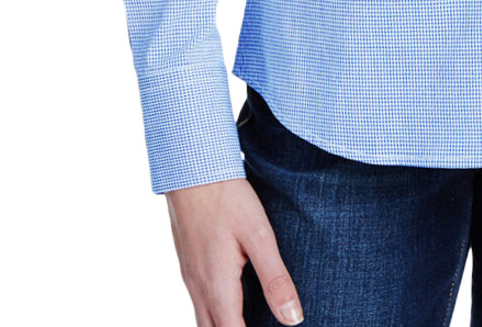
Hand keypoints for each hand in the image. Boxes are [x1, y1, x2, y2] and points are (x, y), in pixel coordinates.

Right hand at [166, 177, 304, 324]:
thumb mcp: (259, 235)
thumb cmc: (227, 198)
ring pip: (203, 321)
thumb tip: (293, 319)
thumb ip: (275, 278)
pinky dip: (215, 315)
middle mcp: (199, 289)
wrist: (191, 170)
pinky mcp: (188, 264)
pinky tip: (231, 302)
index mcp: (218, 287)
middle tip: (263, 326)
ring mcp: (190, 277)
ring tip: (249, 321)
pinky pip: (199, 303)